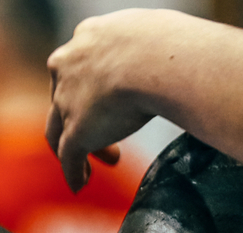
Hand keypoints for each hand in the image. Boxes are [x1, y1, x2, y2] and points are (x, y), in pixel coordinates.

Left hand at [46, 9, 167, 191]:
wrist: (154, 59)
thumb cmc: (168, 45)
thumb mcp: (155, 40)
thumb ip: (154, 55)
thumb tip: (181, 66)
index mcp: (89, 39)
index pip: (82, 66)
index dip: (96, 86)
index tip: (114, 99)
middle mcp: (69, 67)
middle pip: (66, 98)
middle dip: (85, 117)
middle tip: (111, 132)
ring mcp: (67, 100)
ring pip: (61, 129)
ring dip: (77, 148)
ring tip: (101, 163)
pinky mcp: (75, 131)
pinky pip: (68, 157)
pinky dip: (74, 172)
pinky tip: (81, 185)